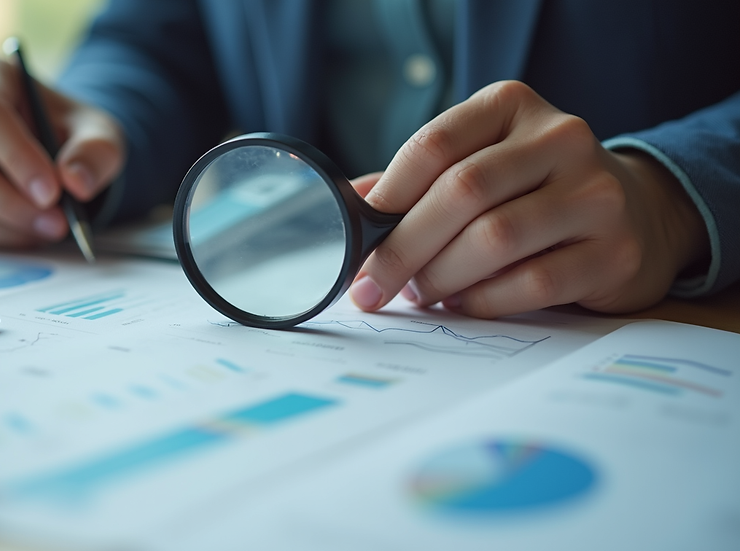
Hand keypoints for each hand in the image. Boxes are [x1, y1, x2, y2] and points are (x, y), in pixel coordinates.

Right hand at [0, 57, 124, 247]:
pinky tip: (28, 230)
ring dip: (4, 225)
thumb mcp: (100, 133)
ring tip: (49, 227)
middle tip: (56, 222)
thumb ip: (96, 152)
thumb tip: (76, 182)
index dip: (17, 157)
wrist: (57, 153)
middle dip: (7, 201)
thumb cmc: (72, 134)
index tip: (52, 192)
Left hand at [349, 80, 708, 317]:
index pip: (435, 144)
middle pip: (461, 192)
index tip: (355, 238)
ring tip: (420, 292)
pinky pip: (532, 283)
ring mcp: (595, 193)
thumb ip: (416, 183)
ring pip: (495, 238)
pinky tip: (465, 303)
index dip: (387, 195)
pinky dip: (484, 300)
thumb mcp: (478, 163)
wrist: (635, 213)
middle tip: (371, 286)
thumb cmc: (532, 190)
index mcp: (512, 106)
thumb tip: (349, 207)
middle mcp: (561, 138)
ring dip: (441, 276)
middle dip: (402, 248)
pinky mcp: (615, 252)